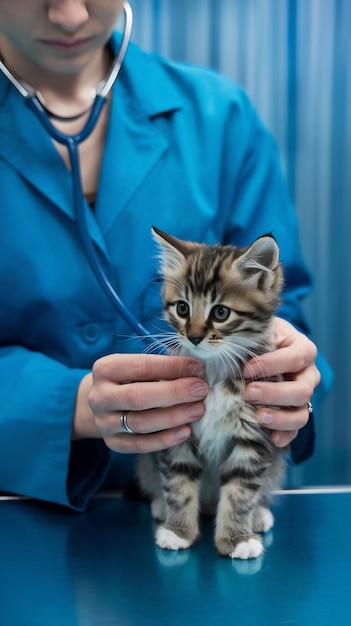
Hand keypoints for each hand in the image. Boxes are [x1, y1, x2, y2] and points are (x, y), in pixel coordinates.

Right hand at [86, 353, 207, 452]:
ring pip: (140, 423)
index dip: (171, 367)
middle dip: (174, 393)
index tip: (198, 368)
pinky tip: (186, 431)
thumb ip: (163, 367)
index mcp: (105, 369)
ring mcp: (104, 422)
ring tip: (198, 410)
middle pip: (138, 397)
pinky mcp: (113, 443)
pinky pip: (140, 445)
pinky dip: (165, 439)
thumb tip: (197, 370)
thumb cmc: (129, 379)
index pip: (140, 367)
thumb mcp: (138, 367)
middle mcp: (100, 396)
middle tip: (201, 390)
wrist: (104, 403)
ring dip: (173, 417)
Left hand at [243, 317, 319, 447]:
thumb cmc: (261, 338)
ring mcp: (304, 396)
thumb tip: (226, 349)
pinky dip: (284, 435)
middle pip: (302, 390)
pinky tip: (270, 437)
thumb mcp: (259, 332)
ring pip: (302, 413)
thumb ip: (251, 339)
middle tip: (248, 393)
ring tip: (258, 417)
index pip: (295, 357)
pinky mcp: (296, 413)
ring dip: (280, 418)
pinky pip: (295, 430)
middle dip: (274, 393)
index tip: (246, 370)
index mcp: (303, 349)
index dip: (271, 365)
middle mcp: (308, 375)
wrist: (265, 348)